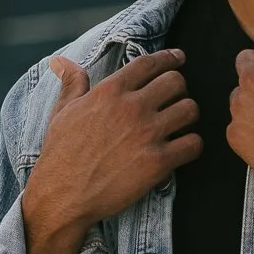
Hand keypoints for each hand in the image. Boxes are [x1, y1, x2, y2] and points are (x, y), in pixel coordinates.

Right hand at [20, 50, 199, 253]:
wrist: (63, 195)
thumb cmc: (61, 153)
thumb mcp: (62, 112)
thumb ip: (71, 83)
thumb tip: (60, 61)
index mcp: (110, 91)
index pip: (149, 63)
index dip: (169, 58)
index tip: (178, 58)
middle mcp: (132, 107)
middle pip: (176, 82)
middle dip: (179, 88)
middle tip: (175, 99)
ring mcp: (147, 134)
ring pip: (190, 109)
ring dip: (188, 116)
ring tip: (181, 124)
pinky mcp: (158, 162)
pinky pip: (193, 144)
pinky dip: (193, 145)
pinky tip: (183, 149)